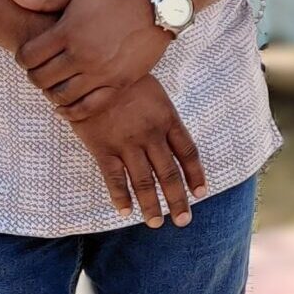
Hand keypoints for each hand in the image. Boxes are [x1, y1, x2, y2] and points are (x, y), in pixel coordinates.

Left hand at [6, 0, 172, 110]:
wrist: (154, 10)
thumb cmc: (112, 0)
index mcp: (68, 32)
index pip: (28, 56)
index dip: (22, 58)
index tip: (28, 56)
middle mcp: (82, 55)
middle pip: (41, 78)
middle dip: (34, 76)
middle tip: (39, 71)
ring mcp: (100, 73)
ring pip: (61, 96)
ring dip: (51, 93)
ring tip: (53, 85)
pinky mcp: (117, 85)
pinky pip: (88, 108)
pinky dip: (71, 112)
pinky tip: (64, 107)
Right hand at [59, 75, 206, 226]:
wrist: (93, 69)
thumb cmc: (126, 77)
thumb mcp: (155, 92)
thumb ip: (164, 116)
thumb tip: (174, 141)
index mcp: (167, 119)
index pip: (188, 153)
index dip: (195, 175)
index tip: (200, 193)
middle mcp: (151, 135)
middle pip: (169, 173)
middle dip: (177, 200)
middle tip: (183, 221)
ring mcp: (127, 143)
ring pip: (143, 182)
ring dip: (151, 206)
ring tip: (155, 223)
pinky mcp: (103, 148)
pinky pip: (114, 178)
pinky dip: (120, 197)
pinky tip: (125, 211)